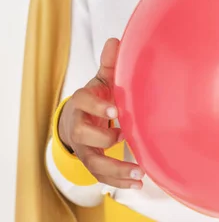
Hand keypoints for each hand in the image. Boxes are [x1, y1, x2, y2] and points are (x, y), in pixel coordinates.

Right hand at [58, 38, 144, 188]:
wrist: (77, 118)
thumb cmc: (95, 97)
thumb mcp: (102, 79)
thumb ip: (110, 63)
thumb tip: (115, 40)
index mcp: (82, 102)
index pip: (83, 102)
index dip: (97, 106)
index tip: (115, 110)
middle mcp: (79, 127)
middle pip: (82, 135)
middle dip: (102, 138)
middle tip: (123, 136)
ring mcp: (84, 147)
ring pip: (93, 162)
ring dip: (114, 169)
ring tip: (137, 172)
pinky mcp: (92, 162)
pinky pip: (101, 175)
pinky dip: (118, 180)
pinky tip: (137, 181)